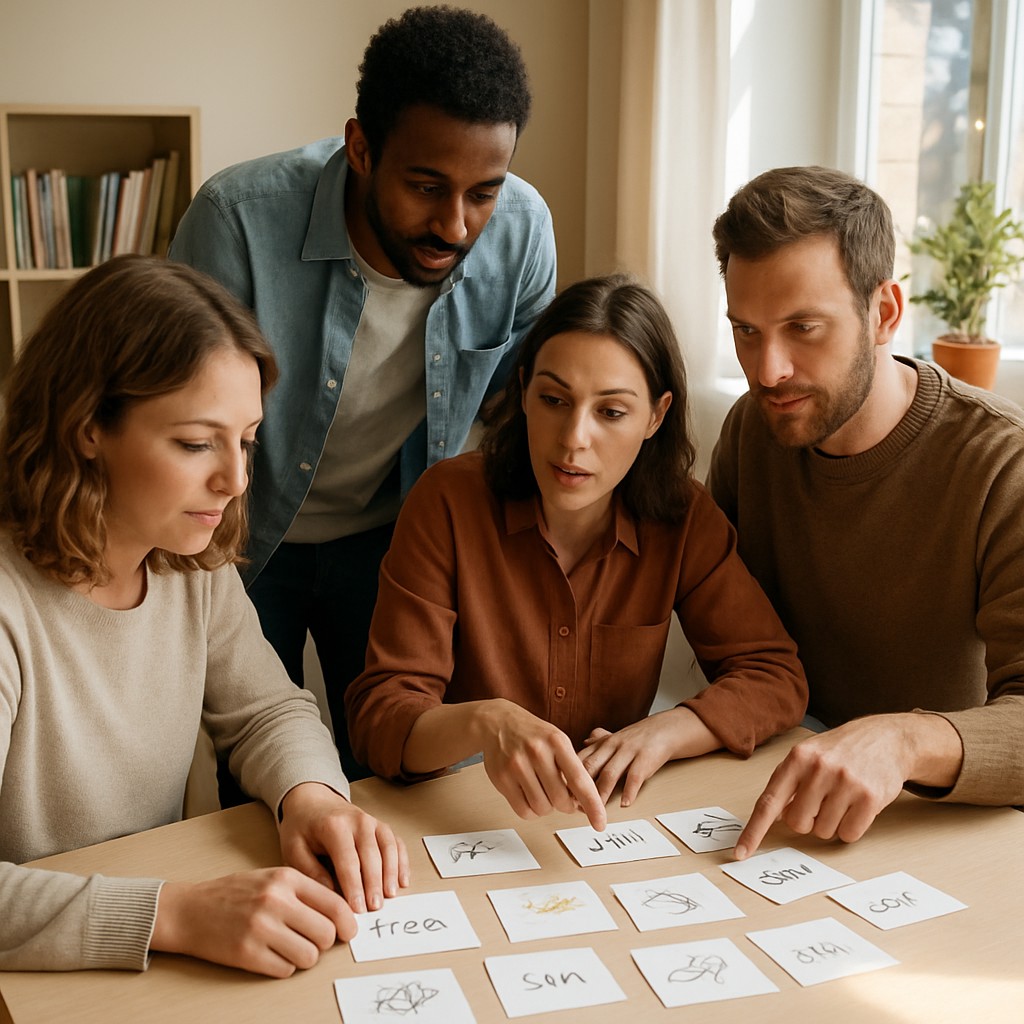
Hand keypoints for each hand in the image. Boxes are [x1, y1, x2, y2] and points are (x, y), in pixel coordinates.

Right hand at [152, 867, 353, 977]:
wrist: (189, 909)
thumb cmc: (235, 893)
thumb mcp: (272, 878)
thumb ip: (305, 892)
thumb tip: (341, 915)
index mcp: (286, 878)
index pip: (335, 905)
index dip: (347, 923)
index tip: (348, 932)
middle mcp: (276, 901)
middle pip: (326, 933)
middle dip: (324, 942)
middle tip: (313, 940)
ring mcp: (260, 928)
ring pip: (309, 956)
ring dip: (305, 956)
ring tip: (290, 947)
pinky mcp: (247, 954)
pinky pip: (285, 970)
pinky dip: (284, 966)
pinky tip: (271, 955)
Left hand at [278, 782, 408, 913]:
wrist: (312, 800)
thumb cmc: (302, 826)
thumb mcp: (294, 848)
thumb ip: (310, 871)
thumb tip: (330, 894)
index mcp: (334, 826)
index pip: (348, 861)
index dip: (354, 886)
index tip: (357, 908)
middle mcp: (357, 821)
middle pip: (371, 855)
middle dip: (374, 884)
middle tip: (375, 907)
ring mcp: (372, 821)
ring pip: (388, 848)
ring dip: (391, 873)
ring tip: (390, 896)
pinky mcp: (380, 825)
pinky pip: (396, 843)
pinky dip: (402, 861)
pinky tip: (402, 880)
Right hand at [478, 699, 606, 830]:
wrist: (498, 721)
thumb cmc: (533, 735)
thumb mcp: (557, 740)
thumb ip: (572, 767)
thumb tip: (585, 803)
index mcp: (557, 741)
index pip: (579, 780)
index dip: (592, 804)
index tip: (600, 823)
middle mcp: (537, 752)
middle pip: (560, 799)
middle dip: (566, 806)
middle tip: (564, 800)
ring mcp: (517, 765)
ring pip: (541, 807)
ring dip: (547, 807)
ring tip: (543, 792)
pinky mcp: (501, 778)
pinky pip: (523, 810)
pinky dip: (531, 811)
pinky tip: (530, 797)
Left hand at [578, 707, 720, 806]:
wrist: (667, 729)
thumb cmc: (639, 737)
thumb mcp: (616, 738)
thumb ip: (597, 743)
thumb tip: (580, 746)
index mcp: (603, 743)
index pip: (580, 759)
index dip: (568, 776)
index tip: (560, 793)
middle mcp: (613, 746)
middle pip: (590, 767)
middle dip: (580, 787)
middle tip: (572, 807)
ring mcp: (629, 751)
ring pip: (610, 773)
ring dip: (601, 794)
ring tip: (596, 811)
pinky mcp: (646, 758)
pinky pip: (636, 775)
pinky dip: (629, 790)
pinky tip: (625, 803)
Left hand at [734, 714, 961, 859]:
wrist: (886, 738)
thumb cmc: (840, 751)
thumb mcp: (808, 755)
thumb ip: (788, 783)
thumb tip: (771, 816)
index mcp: (797, 758)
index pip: (768, 802)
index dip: (753, 831)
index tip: (740, 854)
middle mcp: (819, 768)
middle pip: (797, 823)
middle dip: (807, 819)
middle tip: (822, 800)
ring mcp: (845, 782)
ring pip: (823, 831)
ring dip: (831, 823)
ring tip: (841, 799)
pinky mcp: (869, 797)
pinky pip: (849, 834)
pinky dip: (850, 828)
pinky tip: (857, 806)